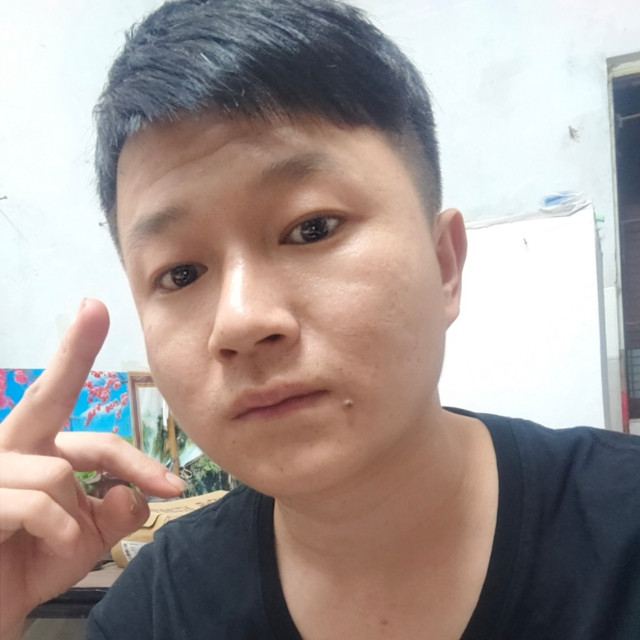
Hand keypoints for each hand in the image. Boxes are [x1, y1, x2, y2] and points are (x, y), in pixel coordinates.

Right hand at [0, 299, 183, 638]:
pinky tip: (42, 549)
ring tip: (58, 544)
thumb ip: (118, 509)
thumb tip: (133, 491)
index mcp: (39, 450)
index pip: (88, 429)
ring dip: (75, 519)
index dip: (121, 432)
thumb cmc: (34, 563)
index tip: (142, 415)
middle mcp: (10, 448)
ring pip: (59, 472)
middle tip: (92, 306)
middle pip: (46, 394)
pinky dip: (59, 532)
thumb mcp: (89, 536)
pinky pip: (40, 503)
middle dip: (73, 350)